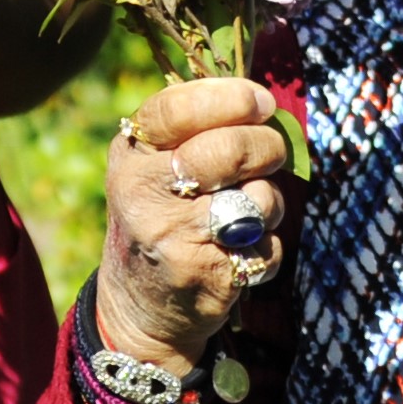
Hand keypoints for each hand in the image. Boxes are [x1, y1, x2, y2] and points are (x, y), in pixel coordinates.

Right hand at [97, 78, 295, 368]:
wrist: (140, 305)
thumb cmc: (163, 216)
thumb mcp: (155, 166)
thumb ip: (197, 130)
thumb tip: (266, 102)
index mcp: (131, 155)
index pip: (178, 110)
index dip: (231, 99)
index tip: (262, 102)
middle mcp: (142, 194)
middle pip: (226, 151)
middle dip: (266, 147)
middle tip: (271, 154)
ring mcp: (172, 237)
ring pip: (256, 200)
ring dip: (269, 204)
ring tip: (246, 215)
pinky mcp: (206, 276)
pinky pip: (268, 247)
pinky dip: (267, 249)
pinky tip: (239, 254)